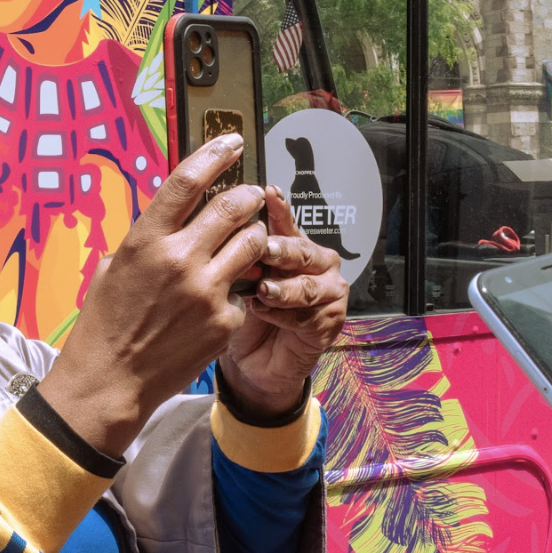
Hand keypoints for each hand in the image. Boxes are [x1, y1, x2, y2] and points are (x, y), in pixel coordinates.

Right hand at [40, 133, 268, 456]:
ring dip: (254, 237)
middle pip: (233, 205)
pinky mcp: (225, 320)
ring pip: (254, 243)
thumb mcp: (111, 268)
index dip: (214, 154)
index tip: (232, 141)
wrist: (110, 381)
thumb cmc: (103, 324)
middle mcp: (179, 259)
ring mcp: (206, 291)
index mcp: (144, 240)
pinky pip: (247, 289)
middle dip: (248, 195)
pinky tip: (224, 297)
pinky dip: (241, 287)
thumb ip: (146, 239)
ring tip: (247, 243)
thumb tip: (172, 216)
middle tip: (251, 195)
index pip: (187, 180)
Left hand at [220, 185, 348, 417]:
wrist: (252, 359)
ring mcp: (329, 293)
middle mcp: (317, 264)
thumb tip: (222, 218)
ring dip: (283, 288)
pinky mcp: (329, 324)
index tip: (268, 193)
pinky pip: (308, 316)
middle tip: (265, 250)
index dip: (279, 208)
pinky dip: (284, 315)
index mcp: (295, 246)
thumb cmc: (243, 310)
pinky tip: (264, 313)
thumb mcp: (236, 276)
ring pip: (309, 285)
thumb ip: (238, 250)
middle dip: (283, 250)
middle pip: (304, 251)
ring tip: (262, 290)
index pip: (287, 223)